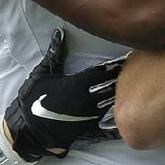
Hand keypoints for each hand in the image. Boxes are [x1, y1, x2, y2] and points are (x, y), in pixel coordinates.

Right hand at [4, 28, 124, 161]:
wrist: (28, 131)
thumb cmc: (33, 99)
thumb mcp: (43, 74)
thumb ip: (55, 54)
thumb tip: (60, 33)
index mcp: (79, 84)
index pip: (102, 72)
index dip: (114, 65)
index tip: (128, 58)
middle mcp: (88, 100)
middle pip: (111, 87)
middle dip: (122, 80)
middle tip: (136, 72)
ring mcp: (90, 117)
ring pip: (112, 105)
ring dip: (122, 97)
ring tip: (136, 90)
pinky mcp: (89, 130)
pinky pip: (108, 126)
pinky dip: (119, 122)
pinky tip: (130, 118)